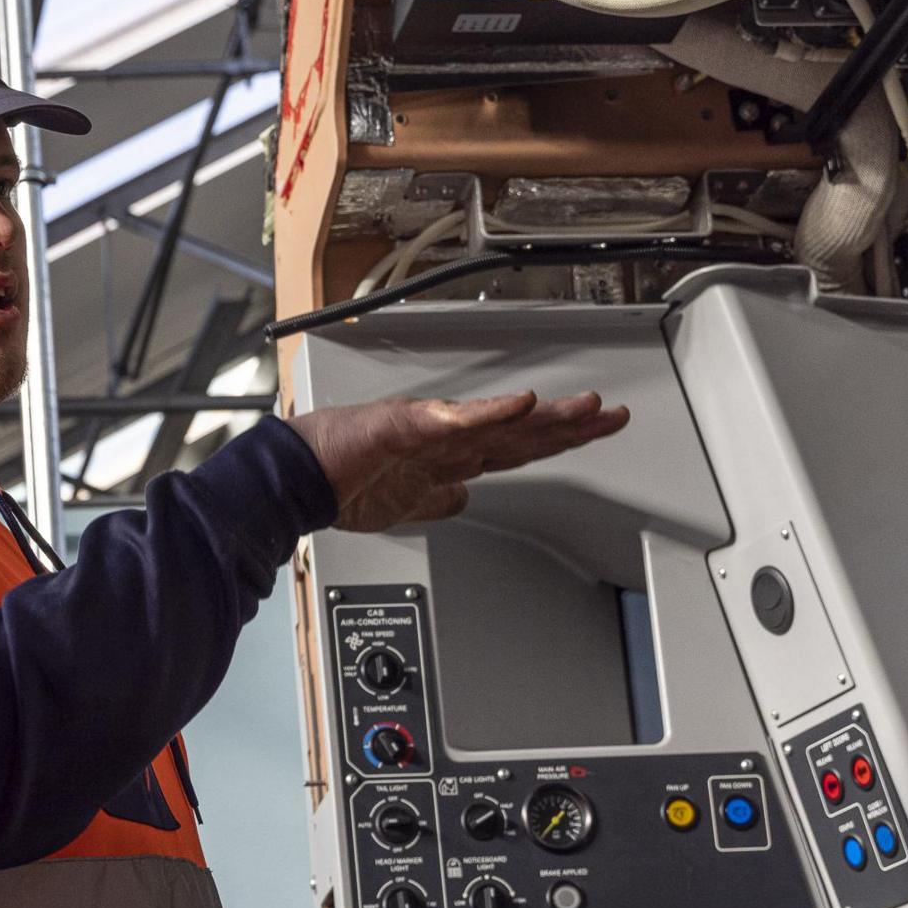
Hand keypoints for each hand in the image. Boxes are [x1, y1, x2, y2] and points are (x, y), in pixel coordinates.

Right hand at [288, 391, 630, 532]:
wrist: (294, 481)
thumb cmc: (338, 484)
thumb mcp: (404, 504)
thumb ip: (438, 498)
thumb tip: (463, 497)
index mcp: (449, 455)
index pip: (519, 446)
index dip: (561, 439)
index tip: (597, 430)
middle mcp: (446, 437)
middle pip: (522, 432)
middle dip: (571, 426)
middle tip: (613, 415)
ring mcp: (428, 429)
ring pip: (500, 421)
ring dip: (544, 416)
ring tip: (584, 407)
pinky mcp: (404, 425)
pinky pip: (453, 420)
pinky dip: (488, 413)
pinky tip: (518, 404)